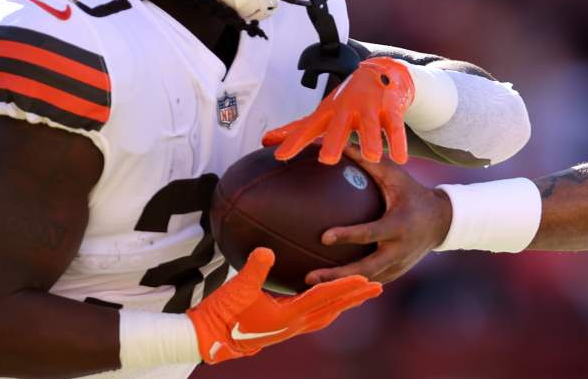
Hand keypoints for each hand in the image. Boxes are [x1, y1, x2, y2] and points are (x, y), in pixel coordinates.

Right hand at [186, 247, 381, 362]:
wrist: (208, 338)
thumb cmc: (221, 313)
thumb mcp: (236, 289)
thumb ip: (254, 269)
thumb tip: (266, 249)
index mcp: (288, 316)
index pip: (324, 298)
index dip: (346, 288)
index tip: (367, 279)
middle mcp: (294, 324)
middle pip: (334, 308)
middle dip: (356, 297)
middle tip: (379, 286)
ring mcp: (289, 327)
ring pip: (326, 314)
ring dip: (345, 302)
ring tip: (361, 292)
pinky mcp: (282, 326)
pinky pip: (313, 314)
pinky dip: (326, 304)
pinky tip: (326, 296)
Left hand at [264, 58, 414, 164]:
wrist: (382, 72)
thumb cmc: (348, 99)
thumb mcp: (323, 112)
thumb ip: (297, 130)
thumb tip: (265, 141)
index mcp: (328, 111)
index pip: (308, 127)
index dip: (294, 142)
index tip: (280, 156)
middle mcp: (347, 108)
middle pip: (339, 126)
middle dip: (334, 140)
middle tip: (328, 159)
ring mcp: (370, 108)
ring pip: (371, 126)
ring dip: (372, 140)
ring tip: (373, 156)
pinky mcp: (391, 110)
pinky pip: (395, 127)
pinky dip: (398, 142)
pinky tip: (399, 158)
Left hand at [303, 146, 451, 284]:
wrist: (442, 222)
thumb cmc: (412, 193)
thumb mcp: (395, 175)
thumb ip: (368, 161)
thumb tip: (340, 145)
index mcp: (398, 225)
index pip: (371, 233)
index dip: (348, 235)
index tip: (324, 237)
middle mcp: (398, 250)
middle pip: (365, 269)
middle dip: (337, 276)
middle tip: (310, 276)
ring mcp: (397, 266)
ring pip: (365, 282)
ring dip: (339, 286)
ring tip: (310, 288)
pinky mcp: (394, 274)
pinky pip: (369, 284)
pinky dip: (349, 287)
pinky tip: (325, 289)